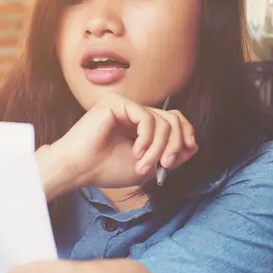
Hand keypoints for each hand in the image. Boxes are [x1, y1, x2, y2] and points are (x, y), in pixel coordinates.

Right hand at [38, 94, 196, 197]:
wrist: (79, 169)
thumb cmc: (106, 169)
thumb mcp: (148, 166)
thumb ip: (169, 155)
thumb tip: (192, 145)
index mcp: (141, 125)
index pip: (173, 120)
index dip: (186, 133)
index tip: (189, 150)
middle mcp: (135, 112)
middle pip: (173, 119)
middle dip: (175, 144)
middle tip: (166, 165)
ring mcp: (126, 106)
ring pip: (162, 121)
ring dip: (158, 148)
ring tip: (144, 164)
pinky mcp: (117, 103)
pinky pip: (147, 118)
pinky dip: (147, 138)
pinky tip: (137, 152)